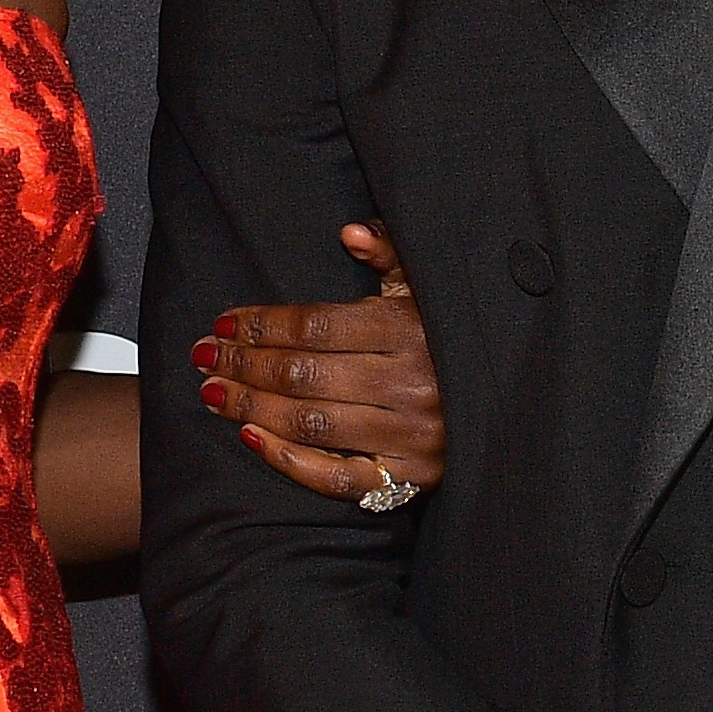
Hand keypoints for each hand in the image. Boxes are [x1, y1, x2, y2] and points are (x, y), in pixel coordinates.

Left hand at [197, 222, 444, 503]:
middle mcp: (410, 384)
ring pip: (311, 422)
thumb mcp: (429, 288)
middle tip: (203, 357)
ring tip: (212, 392)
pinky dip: (287, 460)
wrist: (509, 410)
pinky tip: (249, 437)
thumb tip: (351, 233)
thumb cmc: (453, 339)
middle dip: (244, 364)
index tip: (223, 323)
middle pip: (304, 374)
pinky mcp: (410, 478)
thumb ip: (392, 254)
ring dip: (251, 406)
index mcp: (411, 329)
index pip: (316, 327)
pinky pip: (337, 476)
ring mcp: (411, 436)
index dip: (262, 325)